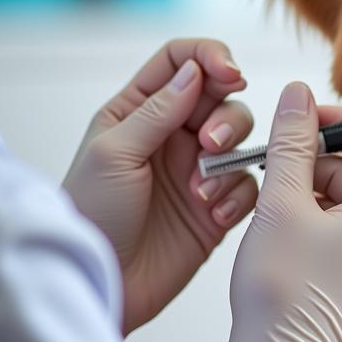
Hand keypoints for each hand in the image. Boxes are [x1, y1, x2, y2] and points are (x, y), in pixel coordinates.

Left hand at [63, 39, 257, 333]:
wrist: (103, 284)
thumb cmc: (92, 216)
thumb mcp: (114, 154)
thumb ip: (158, 110)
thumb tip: (196, 70)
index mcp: (139, 110)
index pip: (182, 62)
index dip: (211, 57)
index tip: (230, 74)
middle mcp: (172, 134)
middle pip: (222, 98)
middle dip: (225, 118)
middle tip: (210, 144)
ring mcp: (198, 168)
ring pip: (243, 139)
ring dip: (229, 159)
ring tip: (202, 190)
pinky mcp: (219, 204)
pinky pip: (249, 185)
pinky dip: (236, 196)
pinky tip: (211, 215)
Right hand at [219, 82, 341, 341]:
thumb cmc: (278, 295)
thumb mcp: (279, 206)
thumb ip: (292, 143)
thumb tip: (299, 93)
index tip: (309, 119)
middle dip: (325, 163)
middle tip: (279, 162)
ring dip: (323, 196)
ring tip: (277, 203)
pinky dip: (328, 228)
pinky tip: (290, 236)